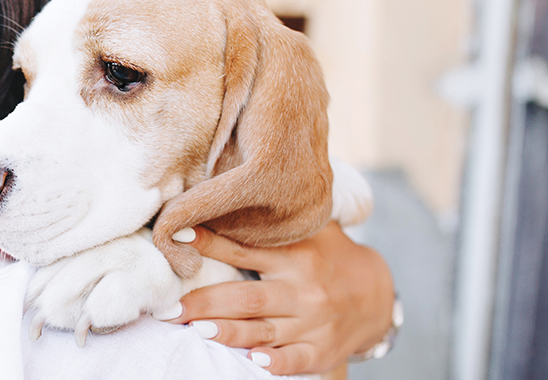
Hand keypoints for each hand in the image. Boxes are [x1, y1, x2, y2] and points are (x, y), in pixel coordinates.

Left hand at [160, 222, 394, 374]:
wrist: (378, 296)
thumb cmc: (329, 257)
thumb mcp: (310, 230)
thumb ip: (273, 218)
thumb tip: (225, 185)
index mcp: (294, 255)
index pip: (244, 248)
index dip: (210, 241)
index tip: (179, 234)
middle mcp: (302, 289)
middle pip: (248, 296)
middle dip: (206, 303)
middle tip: (169, 308)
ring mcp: (312, 322)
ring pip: (264, 329)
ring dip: (230, 332)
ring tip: (198, 330)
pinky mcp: (321, 350)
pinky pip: (296, 359)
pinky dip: (276, 362)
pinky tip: (255, 362)